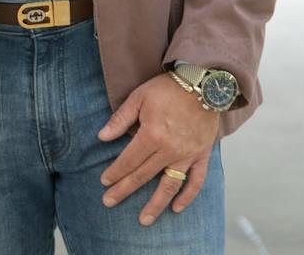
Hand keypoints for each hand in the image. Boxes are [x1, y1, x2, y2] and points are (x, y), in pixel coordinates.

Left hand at [98, 73, 218, 225]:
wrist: (201, 84)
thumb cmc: (166, 89)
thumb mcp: (138, 98)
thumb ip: (120, 120)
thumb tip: (101, 137)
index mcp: (152, 135)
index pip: (129, 160)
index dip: (115, 172)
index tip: (104, 183)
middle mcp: (170, 150)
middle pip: (144, 175)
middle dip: (125, 190)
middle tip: (110, 202)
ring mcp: (187, 155)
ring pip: (169, 185)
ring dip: (156, 204)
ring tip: (144, 219)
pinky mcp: (202, 156)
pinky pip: (195, 181)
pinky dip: (187, 196)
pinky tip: (177, 208)